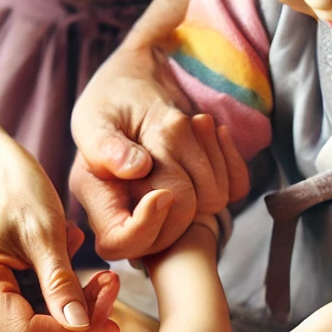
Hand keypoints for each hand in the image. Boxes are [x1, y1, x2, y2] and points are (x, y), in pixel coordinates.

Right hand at [0, 145, 119, 331]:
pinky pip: (46, 324)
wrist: (5, 177)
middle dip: (83, 327)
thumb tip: (80, 326)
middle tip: (112, 290)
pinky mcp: (6, 307)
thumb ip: (61, 283)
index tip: (112, 316)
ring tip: (106, 281)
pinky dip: (74, 310)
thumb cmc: (22, 194)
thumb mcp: (47, 235)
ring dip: (83, 318)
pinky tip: (90, 283)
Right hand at [70, 46, 249, 260]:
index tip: (162, 194)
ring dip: (207, 157)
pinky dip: (230, 156)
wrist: (143, 88)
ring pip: (210, 204)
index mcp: (101, 201)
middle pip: (174, 229)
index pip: (121, 243)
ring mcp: (173, 209)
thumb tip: (134, 168)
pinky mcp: (204, 196)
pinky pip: (234, 189)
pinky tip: (213, 132)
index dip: (145, 227)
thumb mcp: (96, 116)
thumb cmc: (112, 101)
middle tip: (172, 132)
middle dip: (182, 183)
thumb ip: (106, 145)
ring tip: (189, 124)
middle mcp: (135, 212)